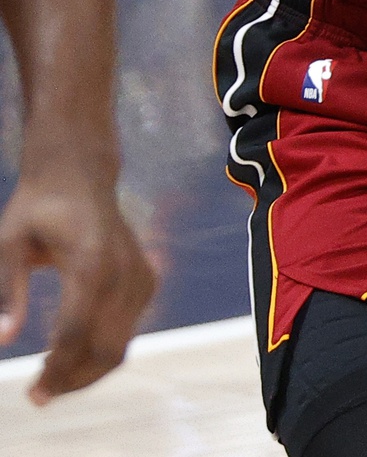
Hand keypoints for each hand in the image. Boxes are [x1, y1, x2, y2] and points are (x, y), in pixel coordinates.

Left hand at [0, 158, 156, 403]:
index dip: (56, 370)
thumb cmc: (38, 208)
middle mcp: (125, 273)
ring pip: (121, 346)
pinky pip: (127, 332)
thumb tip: (3, 341)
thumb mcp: (9, 242)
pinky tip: (70, 352)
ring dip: (87, 372)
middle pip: (106, 349)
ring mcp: (142, 278)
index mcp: (92, 262)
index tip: (32, 395)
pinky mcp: (146, 282)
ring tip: (49, 379)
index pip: (77, 332)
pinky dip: (101, 351)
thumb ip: (6, 290)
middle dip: (73, 380)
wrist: (80, 177)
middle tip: (38, 396)